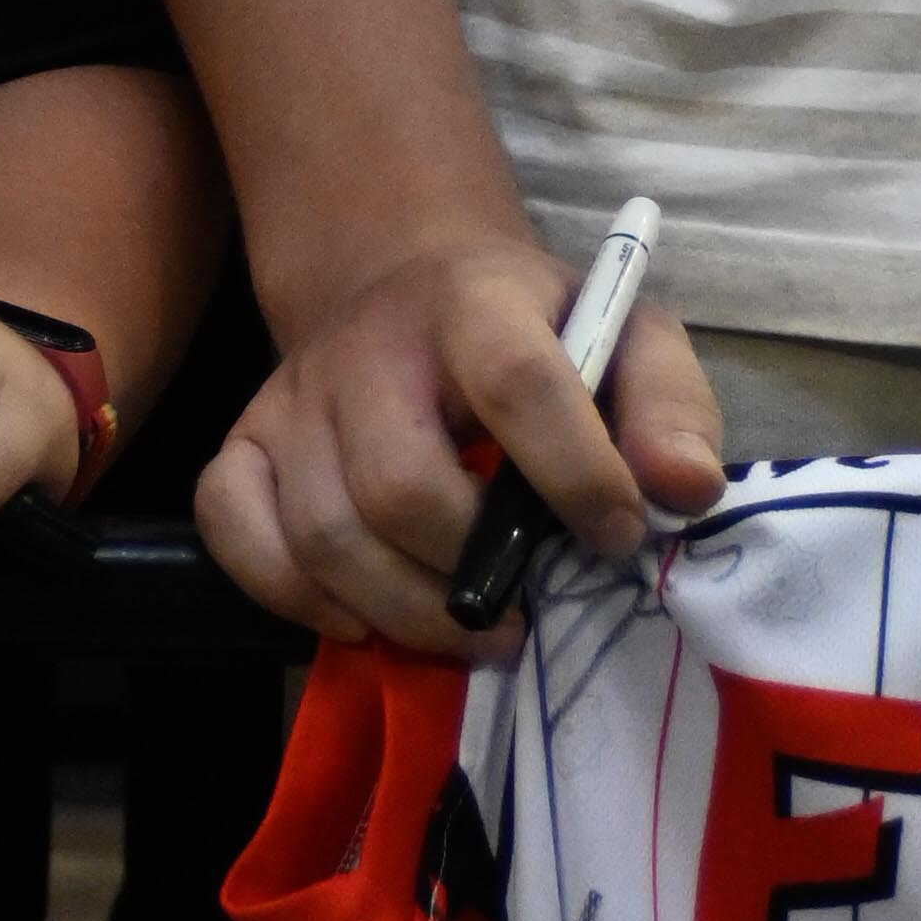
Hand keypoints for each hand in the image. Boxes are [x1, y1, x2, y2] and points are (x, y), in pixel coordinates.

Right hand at [198, 235, 727, 652]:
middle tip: (527, 614)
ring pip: (322, 531)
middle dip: (472, 571)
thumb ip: (670, 407)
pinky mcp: (243, 442)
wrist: (407, 287)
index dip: (573, 472)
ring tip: (472, 634)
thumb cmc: (535, 333)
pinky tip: (363, 617)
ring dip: (402, 609)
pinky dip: (292, 595)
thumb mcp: (626, 338)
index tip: (614, 536)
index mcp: (476, 302)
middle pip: (398, 484)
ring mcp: (294, 398)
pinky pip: (235, 530)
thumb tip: (685, 491)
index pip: (517, 381)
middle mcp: (369, 347)